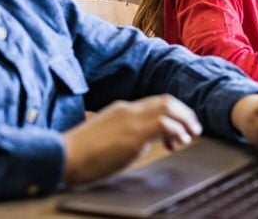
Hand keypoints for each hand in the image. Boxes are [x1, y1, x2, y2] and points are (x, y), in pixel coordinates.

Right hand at [61, 95, 201, 184]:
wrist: (63, 156)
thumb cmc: (80, 153)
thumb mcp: (107, 136)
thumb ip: (125, 133)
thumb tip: (142, 141)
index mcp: (122, 108)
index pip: (154, 102)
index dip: (172, 112)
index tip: (179, 127)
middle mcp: (129, 109)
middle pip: (165, 101)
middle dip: (184, 113)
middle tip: (193, 128)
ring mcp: (131, 119)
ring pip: (168, 107)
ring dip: (184, 120)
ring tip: (191, 134)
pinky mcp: (133, 134)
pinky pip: (164, 123)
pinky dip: (176, 130)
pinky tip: (178, 141)